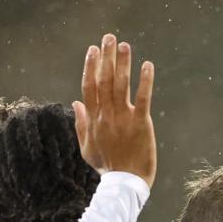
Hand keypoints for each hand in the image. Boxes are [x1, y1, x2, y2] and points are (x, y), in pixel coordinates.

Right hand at [74, 33, 157, 186]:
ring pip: (121, 85)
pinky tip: (147, 65)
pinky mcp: (141, 123)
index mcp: (93, 119)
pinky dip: (145, 81)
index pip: (89, 87)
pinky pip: (143, 98)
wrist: (124, 184)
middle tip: (109, 38)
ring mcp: (123, 118)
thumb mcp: (87, 146)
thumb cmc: (107, 167)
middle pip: (104, 80)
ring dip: (123, 63)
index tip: (93, 50)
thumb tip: (75, 102)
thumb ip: (81, 123)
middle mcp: (106, 115)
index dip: (91, 66)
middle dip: (106, 57)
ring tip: (125, 45)